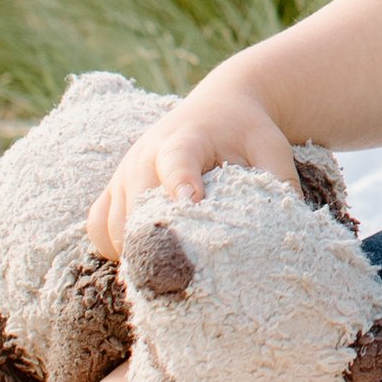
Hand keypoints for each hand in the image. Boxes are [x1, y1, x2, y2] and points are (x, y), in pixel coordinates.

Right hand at [84, 91, 297, 262]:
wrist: (219, 106)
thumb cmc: (247, 132)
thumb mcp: (272, 148)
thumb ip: (278, 184)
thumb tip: (283, 230)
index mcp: (186, 139)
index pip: (176, 162)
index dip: (180, 185)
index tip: (190, 207)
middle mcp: (144, 155)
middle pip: (137, 204)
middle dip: (156, 240)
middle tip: (182, 276)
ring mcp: (123, 173)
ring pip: (113, 224)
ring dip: (135, 251)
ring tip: (168, 274)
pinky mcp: (113, 189)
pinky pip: (98, 227)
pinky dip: (114, 247)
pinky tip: (144, 256)